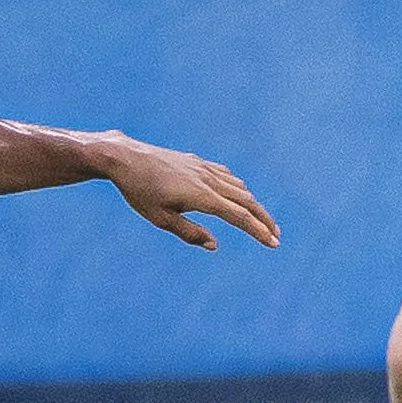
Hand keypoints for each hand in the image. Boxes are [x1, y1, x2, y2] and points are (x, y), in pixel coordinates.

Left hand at [97, 136, 279, 251]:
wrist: (125, 157)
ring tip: (261, 220)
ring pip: (239, 187)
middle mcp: (208, 179)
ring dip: (253, 205)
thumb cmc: (140, 191)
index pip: (239, 217)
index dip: (258, 231)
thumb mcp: (161, 219)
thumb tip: (214, 245)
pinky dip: (239, 189)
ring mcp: (204, 168)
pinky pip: (226, 176)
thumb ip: (190, 233)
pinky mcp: (197, 162)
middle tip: (276, 236)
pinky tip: (239, 195)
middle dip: (263, 220)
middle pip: (247, 201)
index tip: (273, 243)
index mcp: (202, 196)